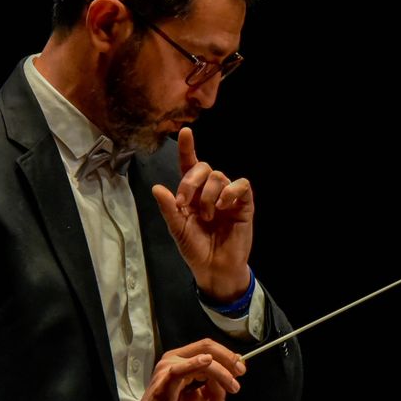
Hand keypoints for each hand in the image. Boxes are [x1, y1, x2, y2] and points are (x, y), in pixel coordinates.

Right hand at [125, 339, 246, 400]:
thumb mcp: (200, 398)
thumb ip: (213, 384)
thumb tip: (233, 375)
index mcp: (181, 360)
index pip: (209, 348)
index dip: (228, 356)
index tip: (241, 370)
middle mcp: (173, 359)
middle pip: (207, 347)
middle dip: (228, 361)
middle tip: (238, 378)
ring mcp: (167, 368)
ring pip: (203, 360)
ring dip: (221, 375)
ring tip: (225, 396)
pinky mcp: (164, 382)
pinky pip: (181, 369)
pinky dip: (195, 364)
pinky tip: (207, 362)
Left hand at [151, 127, 253, 301]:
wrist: (214, 268)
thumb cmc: (195, 249)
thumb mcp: (177, 228)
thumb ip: (169, 208)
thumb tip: (157, 187)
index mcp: (192, 194)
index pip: (189, 165)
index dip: (188, 148)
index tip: (186, 132)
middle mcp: (210, 191)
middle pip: (204, 167)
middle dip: (191, 181)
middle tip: (184, 202)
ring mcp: (228, 197)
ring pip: (219, 177)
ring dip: (208, 195)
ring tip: (207, 216)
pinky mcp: (244, 204)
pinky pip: (241, 185)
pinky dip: (231, 191)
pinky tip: (223, 205)